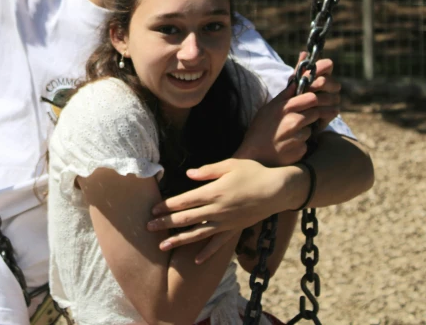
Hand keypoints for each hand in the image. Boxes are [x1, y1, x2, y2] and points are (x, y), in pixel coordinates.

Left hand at [146, 159, 285, 262]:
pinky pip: (218, 244)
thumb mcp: (230, 165)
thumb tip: (188, 173)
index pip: (184, 201)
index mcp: (213, 192)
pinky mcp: (234, 230)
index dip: (167, 206)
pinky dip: (207, 252)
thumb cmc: (253, 173)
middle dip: (165, 224)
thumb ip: (208, 170)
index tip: (153, 210)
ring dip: (178, 240)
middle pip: (185, 219)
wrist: (277, 190)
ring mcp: (225, 223)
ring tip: (162, 246)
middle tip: (148, 228)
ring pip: (197, 234)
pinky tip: (196, 260)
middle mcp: (217, 210)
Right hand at [236, 53, 340, 166]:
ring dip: (306, 130)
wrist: (254, 156)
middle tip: (306, 118)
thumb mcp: (268, 109)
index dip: (314, 99)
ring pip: (311, 128)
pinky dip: (301, 144)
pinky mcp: (300, 150)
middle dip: (314, 114)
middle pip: (315, 111)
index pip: (310, 97)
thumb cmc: (260, 129)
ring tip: (291, 134)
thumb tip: (297, 80)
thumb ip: (284, 96)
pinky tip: (289, 146)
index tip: (313, 102)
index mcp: (283, 108)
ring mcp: (296, 136)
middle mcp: (291, 121)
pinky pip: (307, 143)